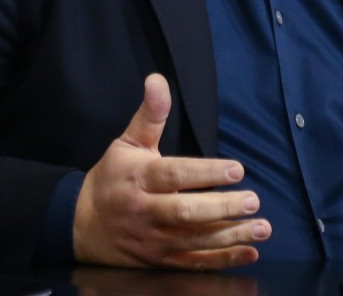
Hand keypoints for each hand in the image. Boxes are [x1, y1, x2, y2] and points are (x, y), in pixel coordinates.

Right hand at [72, 73, 270, 268]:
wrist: (81, 225)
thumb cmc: (112, 178)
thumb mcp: (127, 142)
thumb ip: (150, 114)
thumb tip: (158, 79)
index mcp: (139, 178)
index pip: (175, 175)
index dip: (206, 174)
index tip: (237, 169)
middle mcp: (146, 211)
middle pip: (186, 212)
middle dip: (222, 208)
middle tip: (252, 200)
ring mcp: (153, 240)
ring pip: (195, 240)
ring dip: (231, 236)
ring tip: (262, 227)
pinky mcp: (159, 260)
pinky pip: (193, 263)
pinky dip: (222, 260)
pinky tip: (248, 252)